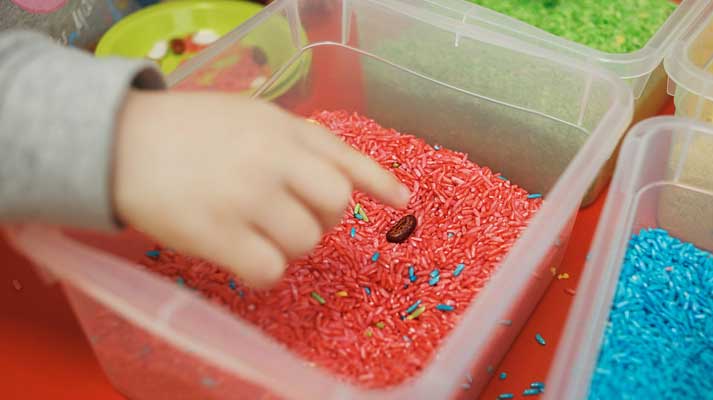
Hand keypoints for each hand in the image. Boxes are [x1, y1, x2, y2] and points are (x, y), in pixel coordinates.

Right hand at [113, 90, 409, 286]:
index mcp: (282, 128)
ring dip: (287, 246)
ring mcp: (248, 196)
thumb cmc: (181, 128)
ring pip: (304, 242)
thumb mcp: (245, 114)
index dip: (378, 180)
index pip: (344, 156)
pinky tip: (242, 258)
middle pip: (334, 206)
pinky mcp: (219, 233)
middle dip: (322, 219)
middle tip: (293, 219)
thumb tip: (332, 172)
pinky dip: (263, 271)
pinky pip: (269, 270)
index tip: (403, 200)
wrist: (114, 140)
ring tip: (253, 233)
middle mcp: (273, 159)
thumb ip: (289, 139)